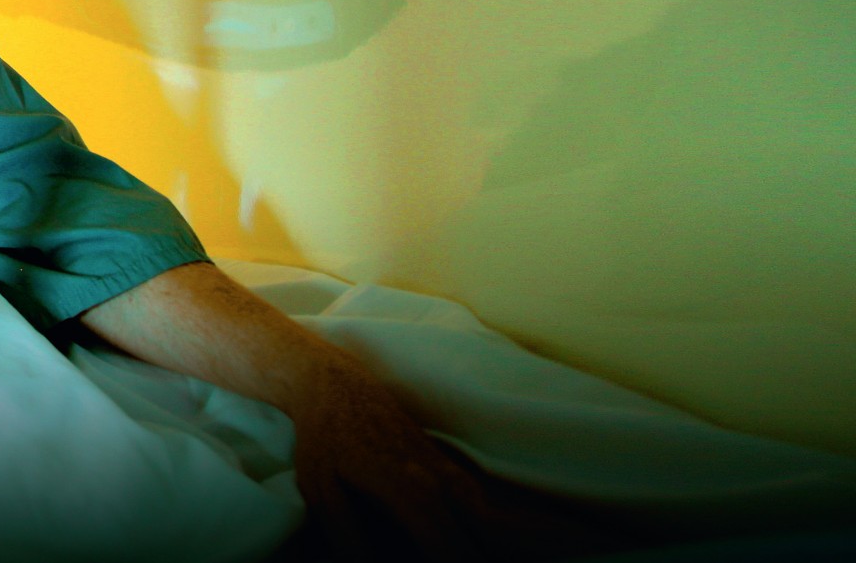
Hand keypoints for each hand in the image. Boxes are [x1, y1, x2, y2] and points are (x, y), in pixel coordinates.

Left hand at [286, 361, 631, 560]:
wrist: (335, 383)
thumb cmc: (324, 438)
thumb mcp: (321, 490)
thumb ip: (348, 537)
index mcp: (413, 490)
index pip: (453, 554)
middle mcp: (445, 483)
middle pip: (502, 537)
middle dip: (540, 553)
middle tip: (596, 557)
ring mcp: (457, 477)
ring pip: (515, 523)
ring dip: (552, 542)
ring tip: (607, 548)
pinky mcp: (459, 476)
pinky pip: (505, 514)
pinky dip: (537, 532)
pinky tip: (579, 541)